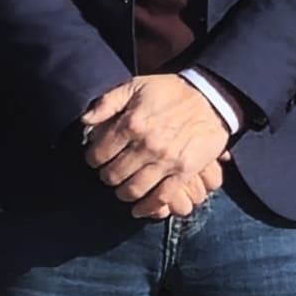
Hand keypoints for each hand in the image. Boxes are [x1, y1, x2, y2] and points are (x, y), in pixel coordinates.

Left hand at [80, 75, 233, 217]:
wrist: (210, 98)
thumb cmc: (170, 91)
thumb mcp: (135, 85)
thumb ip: (107, 102)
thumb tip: (85, 121)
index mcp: (131, 124)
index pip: (99, 154)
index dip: (93, 159)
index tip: (96, 159)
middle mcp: (146, 145)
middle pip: (114, 175)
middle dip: (107, 177)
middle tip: (109, 175)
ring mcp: (166, 161)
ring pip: (133, 190)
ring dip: (123, 193)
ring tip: (123, 188)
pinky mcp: (183, 172)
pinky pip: (161, 198)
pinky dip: (147, 208)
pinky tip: (139, 209)